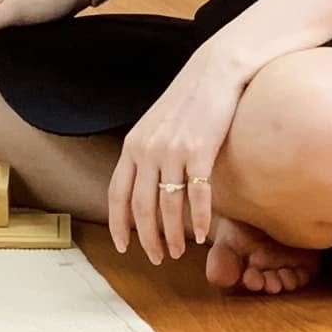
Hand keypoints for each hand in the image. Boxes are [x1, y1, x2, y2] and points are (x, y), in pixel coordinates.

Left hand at [107, 46, 243, 264]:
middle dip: (147, 237)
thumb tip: (145, 185)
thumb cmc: (188, 102)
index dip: (118, 223)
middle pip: (141, 206)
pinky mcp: (200, 151)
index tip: (123, 246)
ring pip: (167, 205)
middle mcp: (148, 150)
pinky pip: (197, 195)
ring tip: (177, 252)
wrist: (214, 73)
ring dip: (172, 235)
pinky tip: (200, 236)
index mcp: (133, 145)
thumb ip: (147, 153)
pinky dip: (198, 220)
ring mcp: (173, 151)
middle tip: (156, 258)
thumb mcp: (156, 126)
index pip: (117, 193)